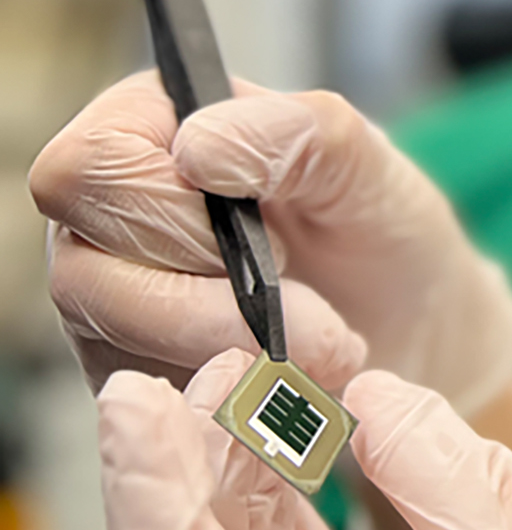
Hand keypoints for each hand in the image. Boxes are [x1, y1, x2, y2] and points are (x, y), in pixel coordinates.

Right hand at [32, 71, 511, 414]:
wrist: (410, 326)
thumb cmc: (378, 228)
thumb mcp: (368, 167)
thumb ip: (297, 132)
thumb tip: (195, 147)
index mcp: (148, 126)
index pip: (87, 168)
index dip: (169, 215)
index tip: (272, 241)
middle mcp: (105, 213)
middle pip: (83, 270)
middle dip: (215, 305)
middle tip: (314, 309)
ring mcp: (109, 301)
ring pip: (114, 345)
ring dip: (235, 354)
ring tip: (326, 346)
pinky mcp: (132, 374)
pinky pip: (146, 402)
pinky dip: (234, 395)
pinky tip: (296, 380)